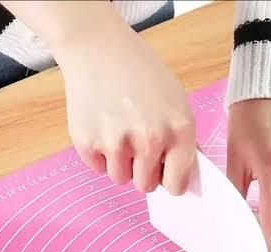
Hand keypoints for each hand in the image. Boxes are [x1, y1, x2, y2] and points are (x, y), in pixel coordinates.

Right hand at [56, 19, 195, 193]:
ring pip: (120, 179)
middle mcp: (150, 139)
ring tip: (119, 133)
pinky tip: (102, 126)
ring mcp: (116, 142)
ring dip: (120, 164)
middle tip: (138, 148)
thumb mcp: (176, 101)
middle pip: (146, 186)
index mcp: (178, 130)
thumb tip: (183, 174)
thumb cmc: (141, 73)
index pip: (177, 184)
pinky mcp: (87, 142)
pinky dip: (99, 154)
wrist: (97, 46)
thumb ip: (181, 140)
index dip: (170, 181)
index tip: (164, 175)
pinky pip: (97, 168)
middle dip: (143, 172)